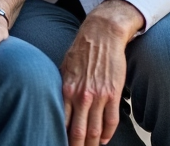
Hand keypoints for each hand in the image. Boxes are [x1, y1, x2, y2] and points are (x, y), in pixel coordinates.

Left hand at [60, 0, 142, 145]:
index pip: (62, 122)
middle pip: (78, 132)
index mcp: (67, 90)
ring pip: (95, 130)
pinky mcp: (113, 94)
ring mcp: (99, 96)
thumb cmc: (81, 51)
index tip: (59, 143)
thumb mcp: (64, 68)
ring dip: (92, 144)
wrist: (101, 35)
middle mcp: (82, 96)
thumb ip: (62, 88)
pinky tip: (102, 140)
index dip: (61, 137)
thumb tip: (55, 105)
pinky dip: (106, 134)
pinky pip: (111, 122)